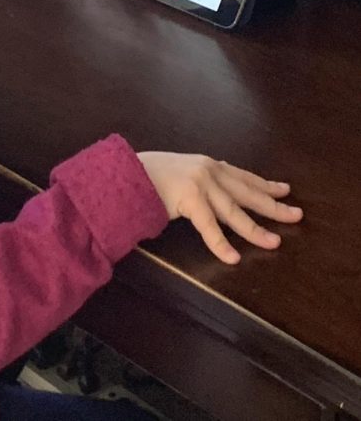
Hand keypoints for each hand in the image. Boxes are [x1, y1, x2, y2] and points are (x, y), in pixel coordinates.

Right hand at [138, 152, 302, 263]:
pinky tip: (233, 258)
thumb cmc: (148, 174)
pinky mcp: (189, 200)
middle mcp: (209, 171)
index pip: (244, 176)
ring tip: (273, 242)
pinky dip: (221, 244)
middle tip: (296, 215)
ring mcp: (201, 184)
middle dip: (273, 205)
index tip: (285, 190)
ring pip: (235, 212)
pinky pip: (209, 228)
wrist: (125, 172)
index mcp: (207, 164)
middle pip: (248, 192)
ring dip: (255, 229)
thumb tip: (217, 193)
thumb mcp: (181, 171)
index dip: (266, 185)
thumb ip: (200, 180)